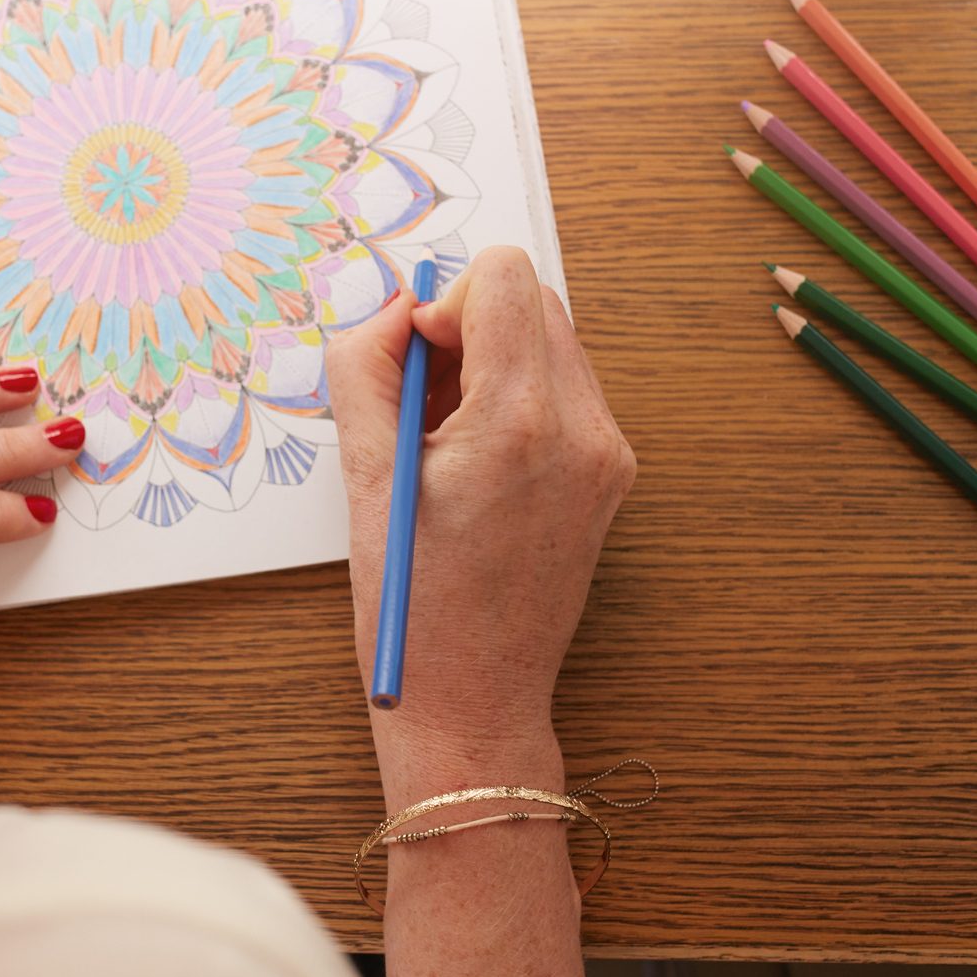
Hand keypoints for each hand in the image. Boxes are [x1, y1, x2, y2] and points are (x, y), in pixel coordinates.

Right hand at [323, 248, 634, 794]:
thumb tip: (395, 309)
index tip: (416, 358)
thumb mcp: (364, 473)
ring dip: (492, 360)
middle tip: (422, 399)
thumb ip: (367, 366)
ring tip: (444, 438)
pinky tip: (476, 460)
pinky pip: (566, 389)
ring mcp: (608, 452)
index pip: (503, 276)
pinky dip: (517, 397)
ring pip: (551, 339)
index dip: (444, 300)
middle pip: (533, 298)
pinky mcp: (612, 473)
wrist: (474, 700)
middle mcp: (582, 428)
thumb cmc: (412, 603)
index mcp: (519, 421)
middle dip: (468, 326)